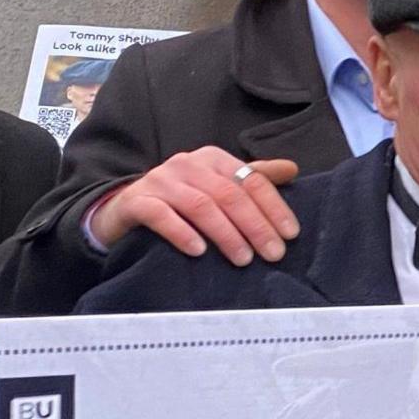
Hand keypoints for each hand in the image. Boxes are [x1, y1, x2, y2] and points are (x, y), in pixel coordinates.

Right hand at [90, 147, 300, 262]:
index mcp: (212, 159)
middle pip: (229, 194)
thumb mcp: (216, 186)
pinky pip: (160, 215)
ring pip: (200, 205)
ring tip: (242, 259)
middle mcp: (186, 164)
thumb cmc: (180, 200)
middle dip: (255, 225)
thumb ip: (251, 179)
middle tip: (273, 254)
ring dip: (225, 234)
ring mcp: (160, 181)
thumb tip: (291, 169)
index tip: (290, 235)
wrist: (126, 209)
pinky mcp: (136, 202)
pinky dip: (181, 233)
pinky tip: (198, 252)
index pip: (251, 179)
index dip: (273, 207)